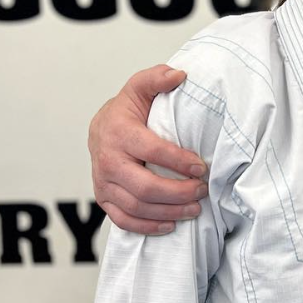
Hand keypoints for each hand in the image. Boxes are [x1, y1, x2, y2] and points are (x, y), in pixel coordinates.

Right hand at [88, 65, 207, 234]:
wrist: (100, 127)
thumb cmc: (128, 109)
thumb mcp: (140, 87)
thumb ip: (157, 78)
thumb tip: (179, 75)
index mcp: (119, 133)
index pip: (152, 151)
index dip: (179, 162)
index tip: (202, 168)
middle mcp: (107, 161)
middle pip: (145, 187)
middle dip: (178, 193)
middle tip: (202, 191)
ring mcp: (103, 183)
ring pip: (137, 207)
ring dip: (169, 211)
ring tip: (195, 208)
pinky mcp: (104, 199)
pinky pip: (123, 220)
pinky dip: (147, 227)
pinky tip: (170, 224)